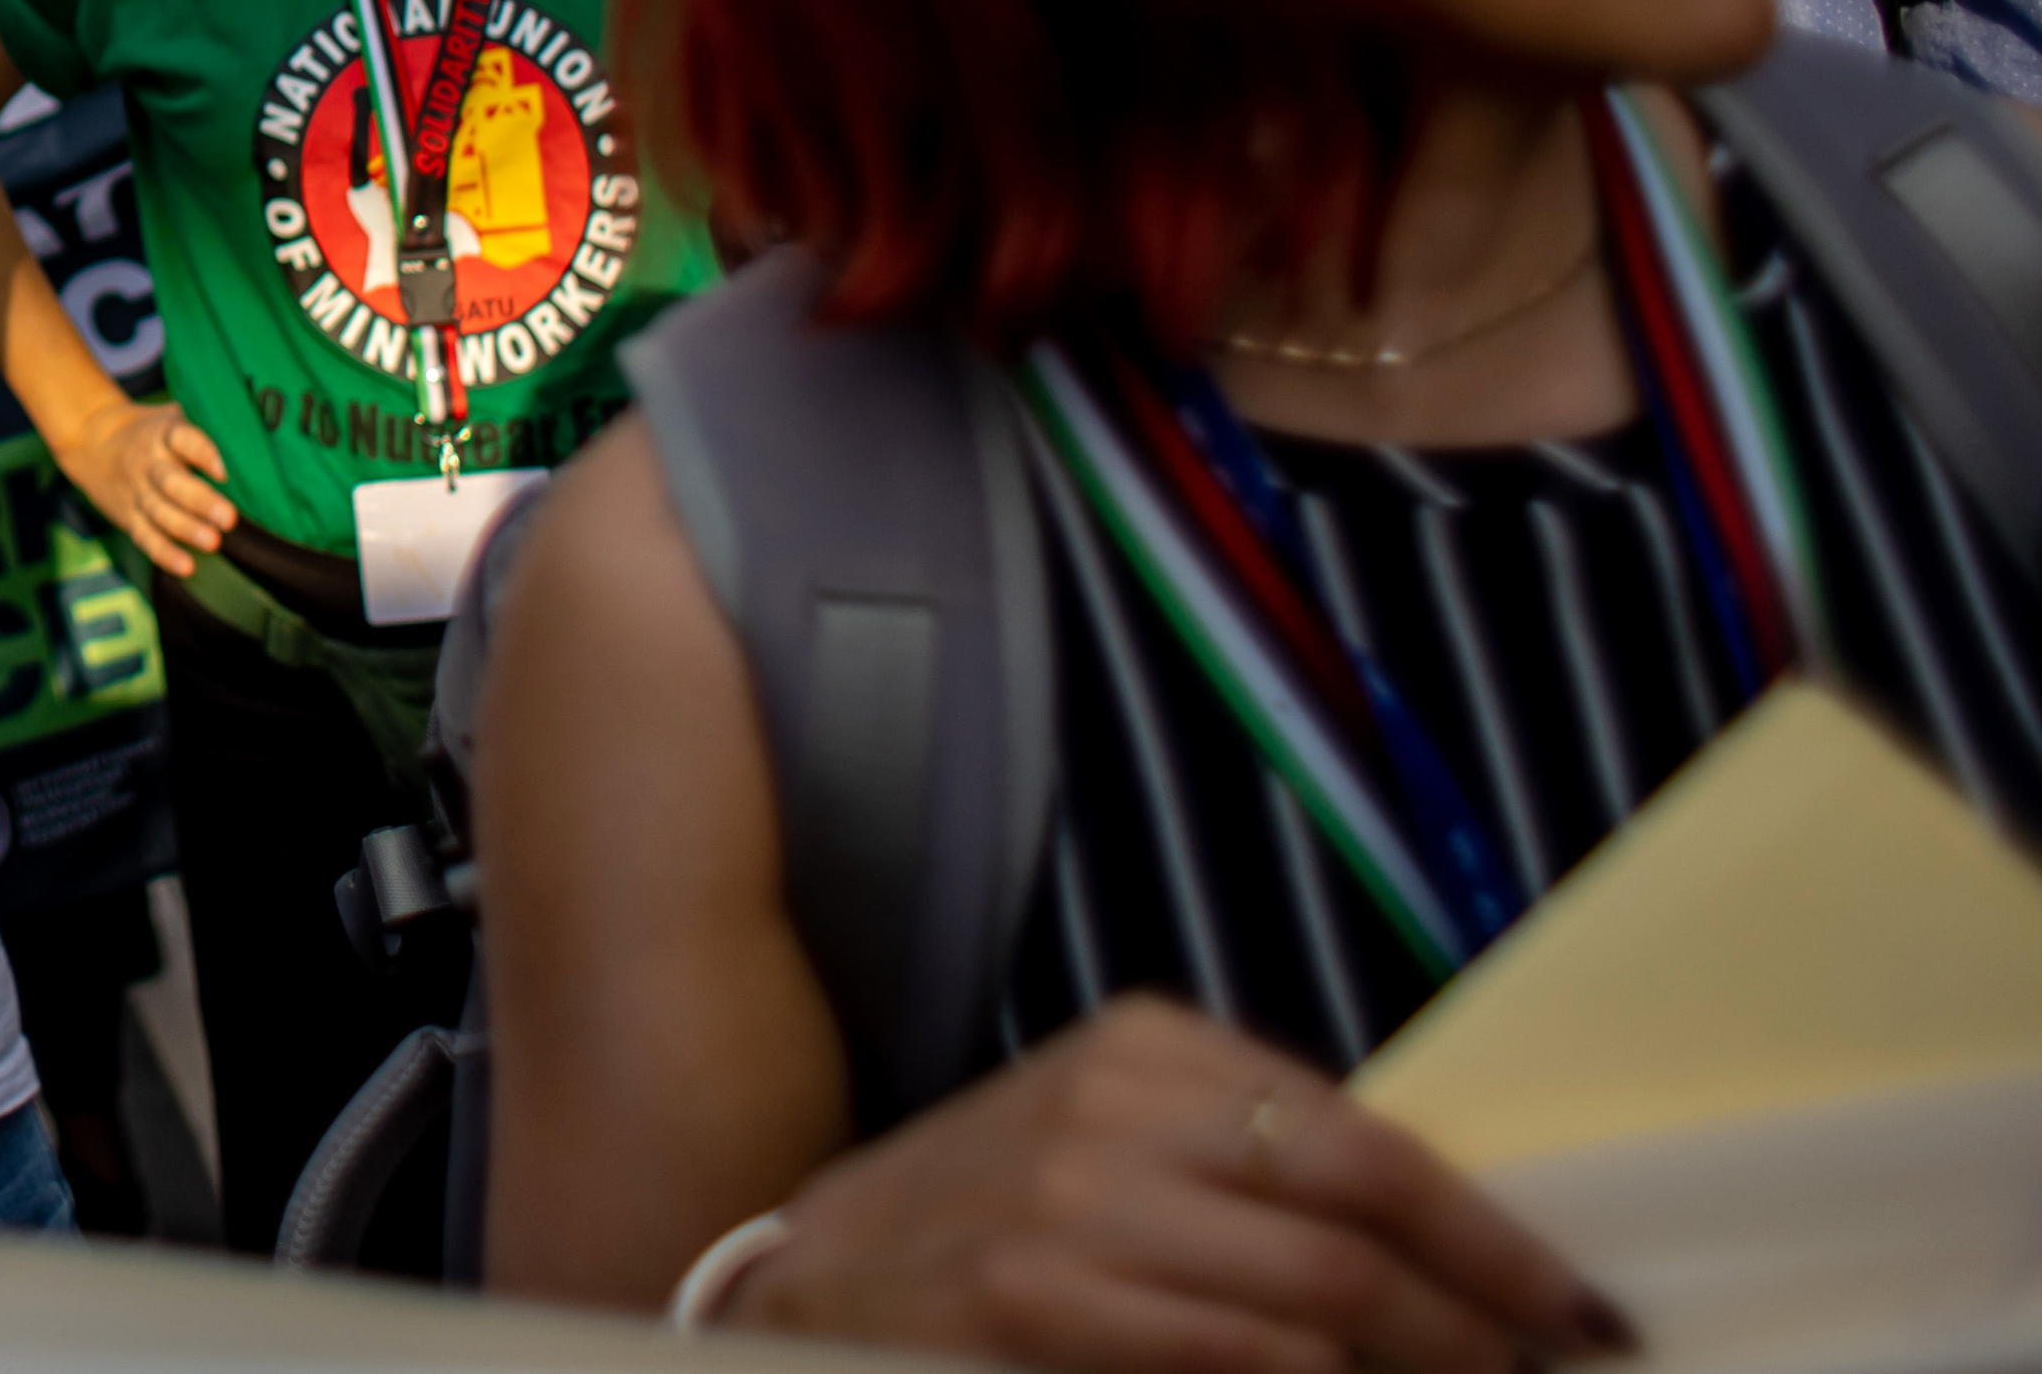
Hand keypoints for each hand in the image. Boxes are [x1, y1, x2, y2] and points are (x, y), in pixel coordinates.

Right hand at [54, 393, 236, 575]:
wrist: (89, 440)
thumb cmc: (148, 430)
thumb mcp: (167, 417)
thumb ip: (200, 426)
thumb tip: (251, 441)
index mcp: (161, 434)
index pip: (182, 439)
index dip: (202, 452)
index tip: (223, 470)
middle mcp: (148, 463)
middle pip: (172, 481)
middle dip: (200, 501)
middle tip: (230, 518)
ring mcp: (136, 492)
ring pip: (160, 512)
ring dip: (186, 529)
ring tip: (214, 543)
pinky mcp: (128, 517)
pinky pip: (145, 536)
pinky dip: (165, 554)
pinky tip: (187, 567)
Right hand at [725, 999, 1624, 1373]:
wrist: (807, 1283)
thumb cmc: (986, 1227)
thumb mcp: (1110, 1149)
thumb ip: (1250, 1170)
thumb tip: (1451, 1248)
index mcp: (1143, 1046)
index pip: (1372, 1137)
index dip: (1495, 1233)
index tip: (1580, 1304)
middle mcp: (1109, 1110)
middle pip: (1364, 1212)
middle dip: (1488, 1311)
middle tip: (1559, 1367)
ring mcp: (1064, 1208)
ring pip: (1322, 1298)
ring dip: (1431, 1368)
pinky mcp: (1027, 1302)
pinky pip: (1239, 1360)